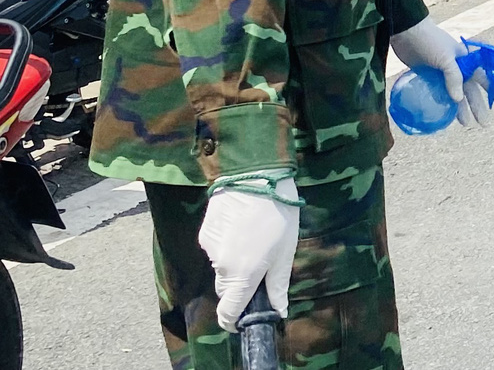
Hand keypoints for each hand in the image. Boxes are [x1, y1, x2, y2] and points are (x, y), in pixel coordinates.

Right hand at [201, 178, 299, 329]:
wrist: (256, 175)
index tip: (242, 319)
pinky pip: (215, 250)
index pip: (228, 312)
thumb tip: (279, 310)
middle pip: (226, 290)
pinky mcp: (205, 233)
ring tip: (254, 239)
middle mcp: (222, 265)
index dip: (234, 320)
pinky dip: (227, 246)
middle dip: (240, 287)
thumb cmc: (279, 213)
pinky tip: (241, 227)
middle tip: (260, 266)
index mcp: (243, 274)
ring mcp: (210, 249)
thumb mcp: (286, 250)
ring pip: (221, 269)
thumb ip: (278, 284)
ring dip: (234, 264)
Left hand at [390, 18, 491, 126]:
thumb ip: (453, 77)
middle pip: (472, 91)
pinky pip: (442, 94)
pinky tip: (447, 116)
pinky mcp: (431, 78)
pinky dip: (445, 105)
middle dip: (479, 106)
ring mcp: (444, 74)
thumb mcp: (445, 57)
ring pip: (457, 95)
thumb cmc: (430, 41)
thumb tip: (458, 100)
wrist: (407, 33)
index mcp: (468, 60)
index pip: (485, 78)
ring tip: (467, 124)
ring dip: (463, 109)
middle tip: (485, 124)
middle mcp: (459, 68)